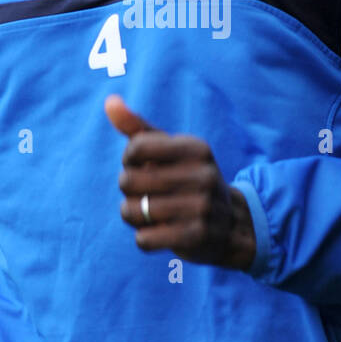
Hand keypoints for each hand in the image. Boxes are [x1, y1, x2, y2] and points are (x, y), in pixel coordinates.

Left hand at [104, 94, 255, 270]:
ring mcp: (201, 207)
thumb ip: (137, 127)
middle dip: (128, 190)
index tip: (142, 166)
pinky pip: (144, 239)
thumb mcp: (169, 150)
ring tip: (149, 213)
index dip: (129, 159)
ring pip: (133, 211)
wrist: (231, 224)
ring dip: (133, 215)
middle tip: (145, 193)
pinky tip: (159, 232)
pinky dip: (144, 237)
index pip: (136, 148)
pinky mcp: (196, 236)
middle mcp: (202, 175)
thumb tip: (109, 101)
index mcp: (196, 148)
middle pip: (128, 181)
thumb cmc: (187, 179)